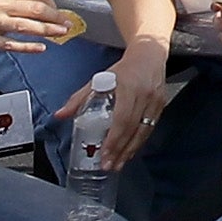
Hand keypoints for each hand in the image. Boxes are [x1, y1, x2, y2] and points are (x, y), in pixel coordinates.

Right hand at [0, 0, 73, 56]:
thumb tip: (36, 4)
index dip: (53, 3)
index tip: (59, 10)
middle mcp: (0, 5)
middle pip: (36, 9)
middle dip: (56, 16)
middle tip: (68, 22)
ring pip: (28, 26)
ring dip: (48, 30)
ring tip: (61, 33)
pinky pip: (12, 44)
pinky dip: (29, 47)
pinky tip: (40, 48)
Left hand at [72, 39, 169, 163]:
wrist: (150, 54)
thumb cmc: (122, 69)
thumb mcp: (98, 80)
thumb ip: (79, 98)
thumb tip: (59, 115)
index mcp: (128, 88)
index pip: (122, 119)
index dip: (114, 139)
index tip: (104, 155)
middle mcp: (145, 96)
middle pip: (133, 129)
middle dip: (120, 150)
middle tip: (109, 166)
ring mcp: (156, 101)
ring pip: (144, 131)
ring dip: (131, 150)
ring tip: (118, 164)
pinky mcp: (162, 105)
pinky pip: (150, 128)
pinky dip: (139, 142)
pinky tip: (130, 151)